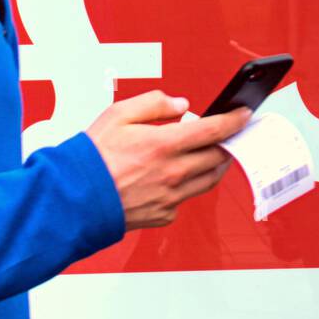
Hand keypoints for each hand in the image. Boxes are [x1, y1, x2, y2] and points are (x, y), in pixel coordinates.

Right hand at [85, 90, 251, 230]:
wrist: (74, 198)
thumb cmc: (92, 157)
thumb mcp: (118, 114)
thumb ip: (154, 104)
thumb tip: (180, 104)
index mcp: (164, 145)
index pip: (213, 131)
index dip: (234, 121)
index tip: (244, 115)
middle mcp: (172, 173)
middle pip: (218, 157)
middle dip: (228, 143)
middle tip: (228, 134)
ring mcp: (170, 197)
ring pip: (208, 180)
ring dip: (215, 164)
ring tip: (211, 153)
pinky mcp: (163, 214)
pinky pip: (186, 198)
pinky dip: (189, 184)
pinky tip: (178, 176)